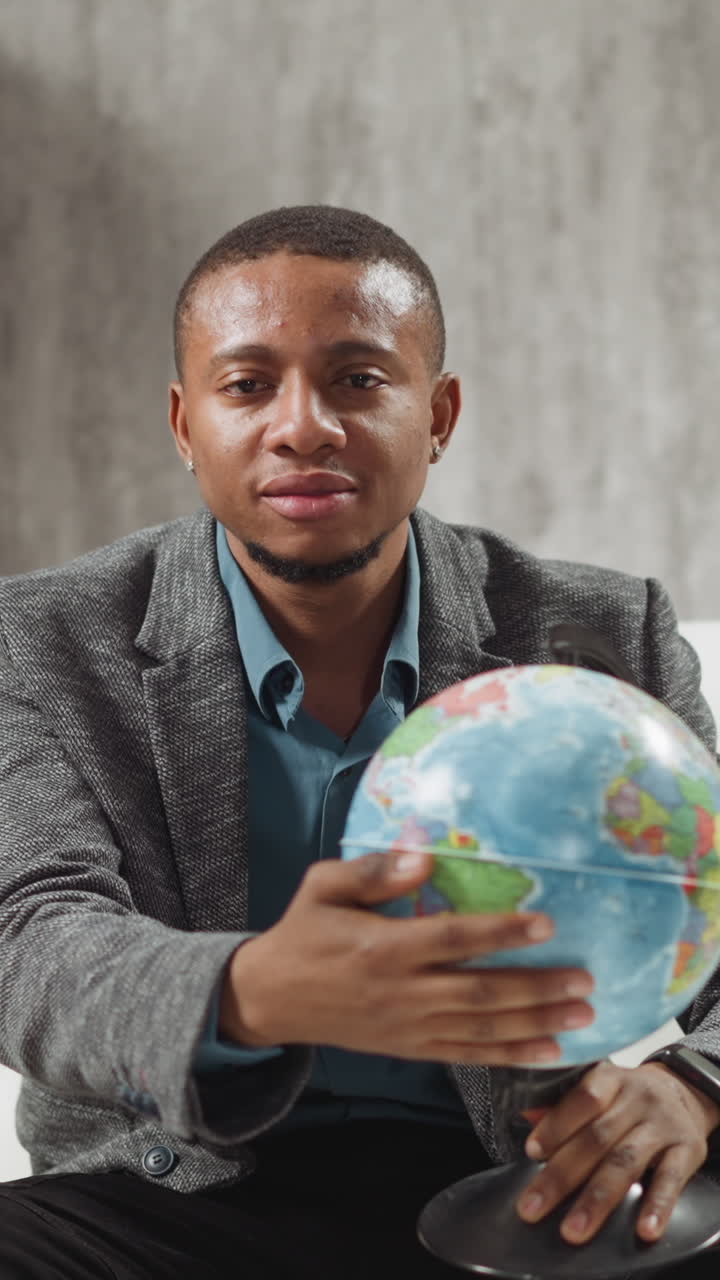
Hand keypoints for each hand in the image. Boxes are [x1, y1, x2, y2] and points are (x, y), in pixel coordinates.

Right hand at [220, 850, 594, 1063]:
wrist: (271, 998)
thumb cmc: (303, 933)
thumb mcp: (323, 887)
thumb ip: (372, 872)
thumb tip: (425, 858)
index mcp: (383, 947)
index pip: (452, 940)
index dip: (501, 933)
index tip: (546, 924)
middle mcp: (401, 992)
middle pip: (479, 994)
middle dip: (536, 988)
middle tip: (586, 980)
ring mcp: (407, 1026)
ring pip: (481, 1030)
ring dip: (535, 1024)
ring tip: (583, 1015)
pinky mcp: (409, 1048)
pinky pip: (466, 1055)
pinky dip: (509, 1056)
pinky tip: (548, 1051)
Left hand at [517, 1059, 719, 1243]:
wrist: (682, 1091)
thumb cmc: (627, 1097)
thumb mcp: (599, 1088)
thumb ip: (564, 1105)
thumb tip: (526, 1116)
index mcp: (610, 1078)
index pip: (583, 1098)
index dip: (556, 1125)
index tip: (532, 1152)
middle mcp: (638, 1098)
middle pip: (597, 1138)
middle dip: (562, 1176)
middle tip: (533, 1207)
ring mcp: (663, 1124)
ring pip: (626, 1162)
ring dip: (597, 1200)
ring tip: (575, 1229)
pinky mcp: (688, 1149)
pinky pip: (672, 1180)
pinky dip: (657, 1206)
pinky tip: (643, 1229)